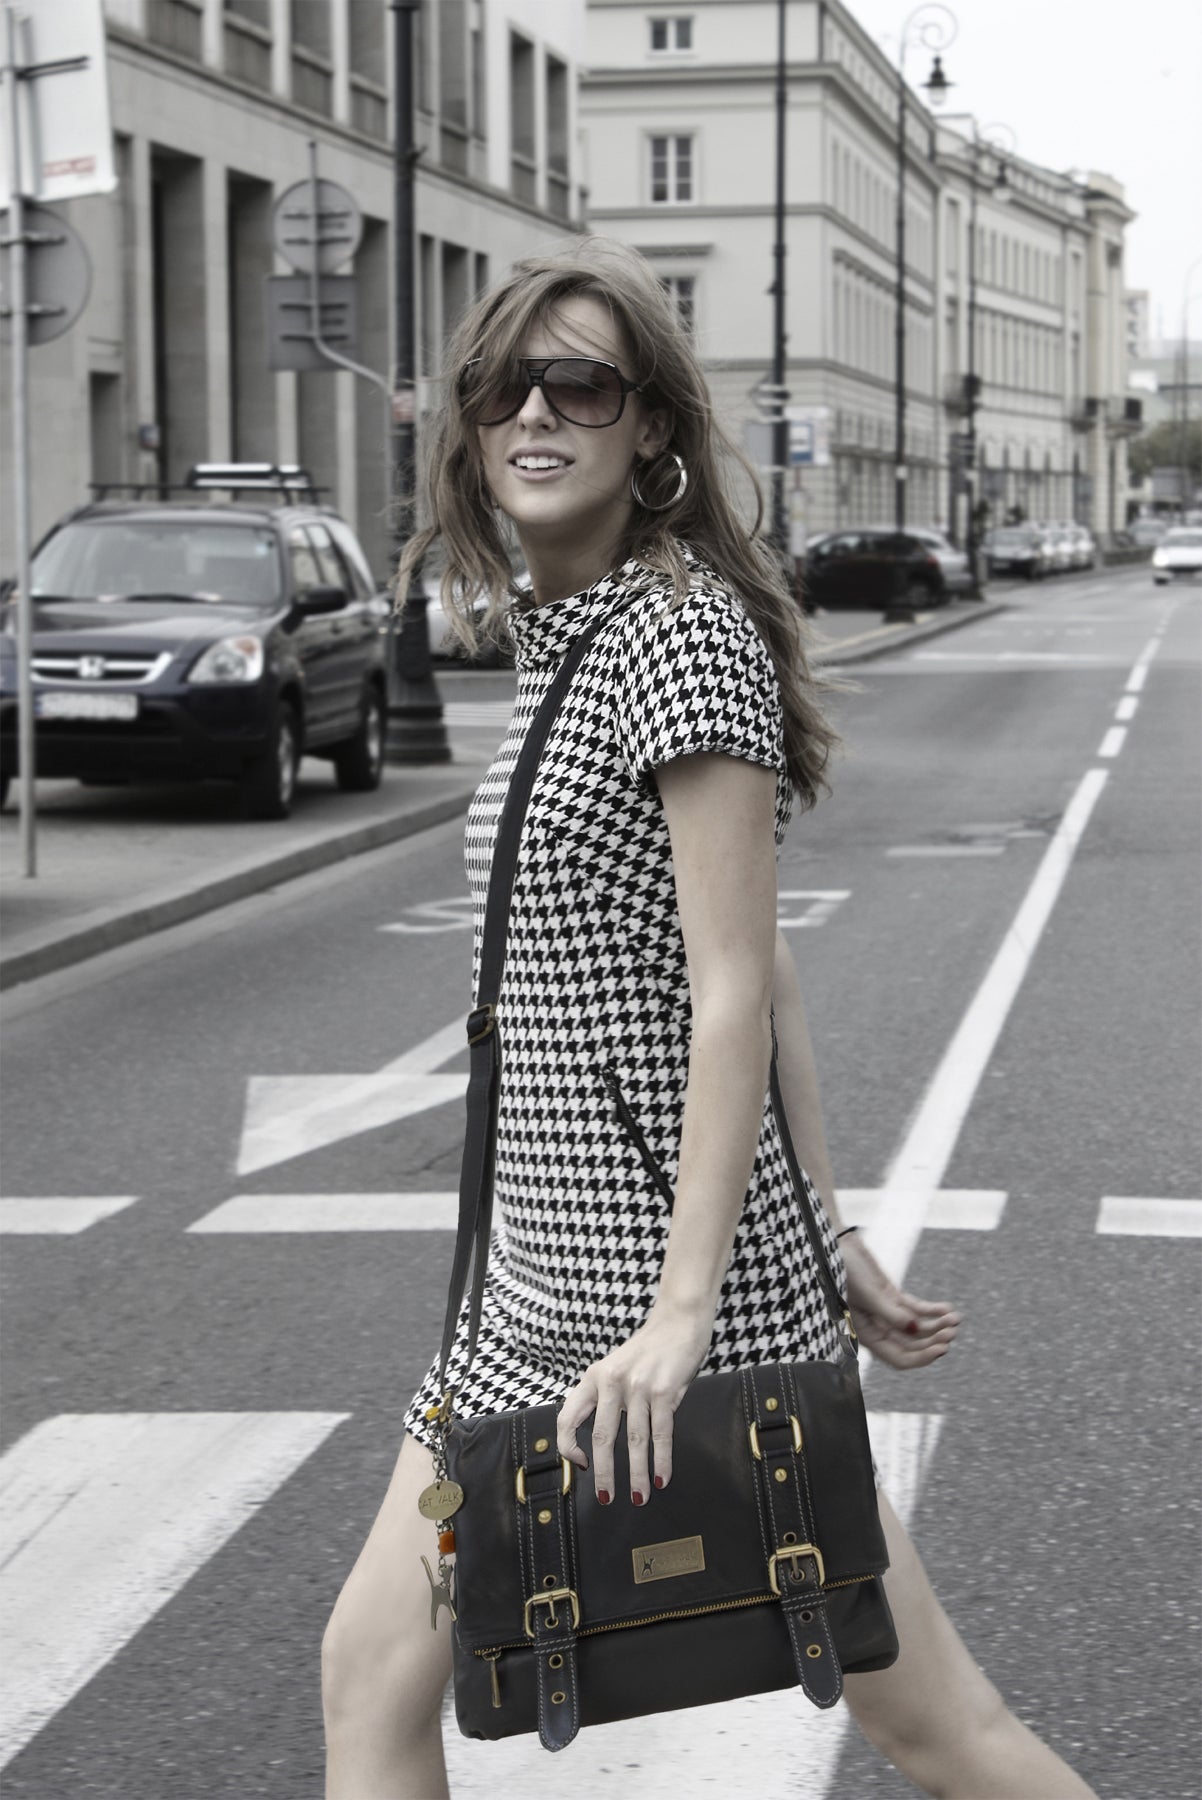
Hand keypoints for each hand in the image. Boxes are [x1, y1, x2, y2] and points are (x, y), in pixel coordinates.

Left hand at [557, 1304, 713, 1504]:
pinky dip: (662, 1460)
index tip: (580, 1465)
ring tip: (639, 1497)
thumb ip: (604, 1397)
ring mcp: (639, 1386)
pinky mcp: (665, 1390)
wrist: (678, 1320)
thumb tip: (594, 1441)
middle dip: (604, 1474)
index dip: (568, 1445)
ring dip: (636, 1474)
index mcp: (594, 1376)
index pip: (568, 1416)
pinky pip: (662, 1434)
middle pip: (602, 1437)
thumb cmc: (648, 1350)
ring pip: (634, 1440)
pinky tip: (662, 1477)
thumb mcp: (616, 1367)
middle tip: (606, 1499)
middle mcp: (612, 1381)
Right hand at [840, 1231, 959, 1368]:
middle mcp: (877, 1328)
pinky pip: (916, 1309)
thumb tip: (915, 1330)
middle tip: (952, 1331)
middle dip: (933, 1340)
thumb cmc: (843, 1271)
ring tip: (954, 1319)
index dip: (922, 1358)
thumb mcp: (868, 1294)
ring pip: (917, 1328)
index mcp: (867, 1335)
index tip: (942, 1348)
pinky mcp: (891, 1297)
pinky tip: (947, 1309)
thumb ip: (891, 1314)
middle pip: (912, 1345)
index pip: (898, 1358)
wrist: (835, 1246)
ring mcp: (886, 1313)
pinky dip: (932, 1310)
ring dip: (937, 1325)